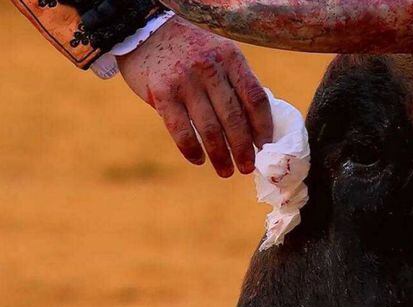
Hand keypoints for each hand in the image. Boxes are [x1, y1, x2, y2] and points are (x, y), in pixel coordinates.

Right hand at [117, 16, 272, 177]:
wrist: (147, 30)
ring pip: (210, 129)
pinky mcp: (162, 93)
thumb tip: (253, 123)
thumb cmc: (189, 49)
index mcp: (231, 58)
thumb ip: (233, 82)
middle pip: (235, 118)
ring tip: (226, 171)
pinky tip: (198, 160)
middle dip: (243, 149)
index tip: (265, 147)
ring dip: (220, 156)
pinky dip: (192, 150)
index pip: (255, 98)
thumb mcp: (218, 54)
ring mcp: (186, 81)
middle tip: (247, 168)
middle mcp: (210, 68)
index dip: (263, 127)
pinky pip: (181, 130)